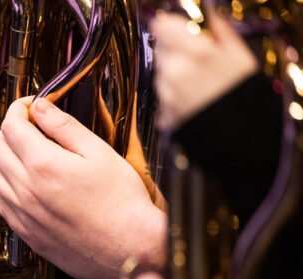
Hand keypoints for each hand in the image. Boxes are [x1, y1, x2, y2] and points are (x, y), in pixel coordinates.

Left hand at [0, 98, 165, 278]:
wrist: (128, 248)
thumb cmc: (122, 204)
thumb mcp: (99, 152)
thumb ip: (65, 127)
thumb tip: (41, 108)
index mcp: (42, 165)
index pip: (10, 125)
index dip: (18, 109)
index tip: (30, 107)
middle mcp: (25, 190)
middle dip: (9, 131)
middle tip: (31, 128)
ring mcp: (22, 214)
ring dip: (5, 159)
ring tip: (30, 156)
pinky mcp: (25, 232)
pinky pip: (1, 202)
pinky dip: (7, 186)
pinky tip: (28, 184)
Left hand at [151, 11, 257, 129]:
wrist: (240, 136)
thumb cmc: (243, 95)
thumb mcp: (240, 56)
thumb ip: (220, 32)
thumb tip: (209, 14)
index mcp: (198, 52)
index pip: (164, 27)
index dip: (169, 27)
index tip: (175, 29)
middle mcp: (177, 71)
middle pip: (161, 49)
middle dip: (173, 51)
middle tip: (194, 60)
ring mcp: (168, 92)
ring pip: (161, 71)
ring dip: (172, 73)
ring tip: (196, 82)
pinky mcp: (164, 110)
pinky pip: (162, 93)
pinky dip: (172, 92)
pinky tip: (192, 97)